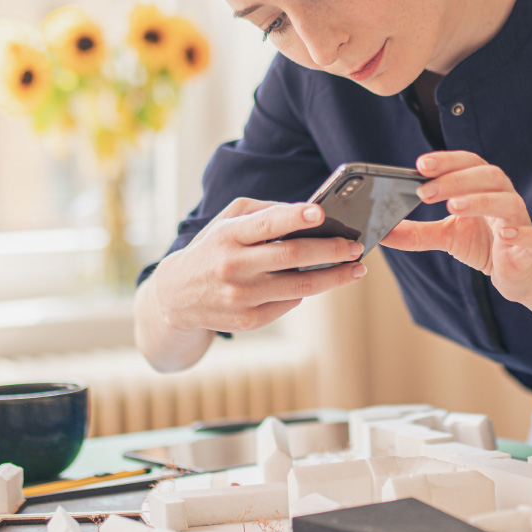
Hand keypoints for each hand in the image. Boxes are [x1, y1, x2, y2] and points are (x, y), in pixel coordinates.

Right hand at [151, 197, 365, 333]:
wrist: (176, 296)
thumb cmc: (211, 248)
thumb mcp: (226, 220)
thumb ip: (264, 211)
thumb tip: (307, 212)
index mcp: (228, 235)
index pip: (266, 224)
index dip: (295, 217)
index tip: (321, 212)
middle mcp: (233, 266)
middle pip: (293, 257)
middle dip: (332, 251)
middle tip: (355, 246)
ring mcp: (241, 296)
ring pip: (300, 287)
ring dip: (335, 277)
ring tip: (356, 269)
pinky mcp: (248, 320)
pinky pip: (290, 303)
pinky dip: (307, 291)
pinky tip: (320, 282)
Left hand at [379, 151, 531, 302]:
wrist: (517, 273)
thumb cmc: (485, 245)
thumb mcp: (446, 236)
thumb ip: (416, 232)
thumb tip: (382, 232)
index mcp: (484, 187)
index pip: (468, 163)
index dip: (447, 160)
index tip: (420, 164)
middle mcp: (504, 197)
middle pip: (487, 176)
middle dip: (455, 180)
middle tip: (425, 192)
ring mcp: (520, 220)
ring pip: (508, 201)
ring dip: (480, 201)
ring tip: (454, 207)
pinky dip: (520, 233)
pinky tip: (504, 234)